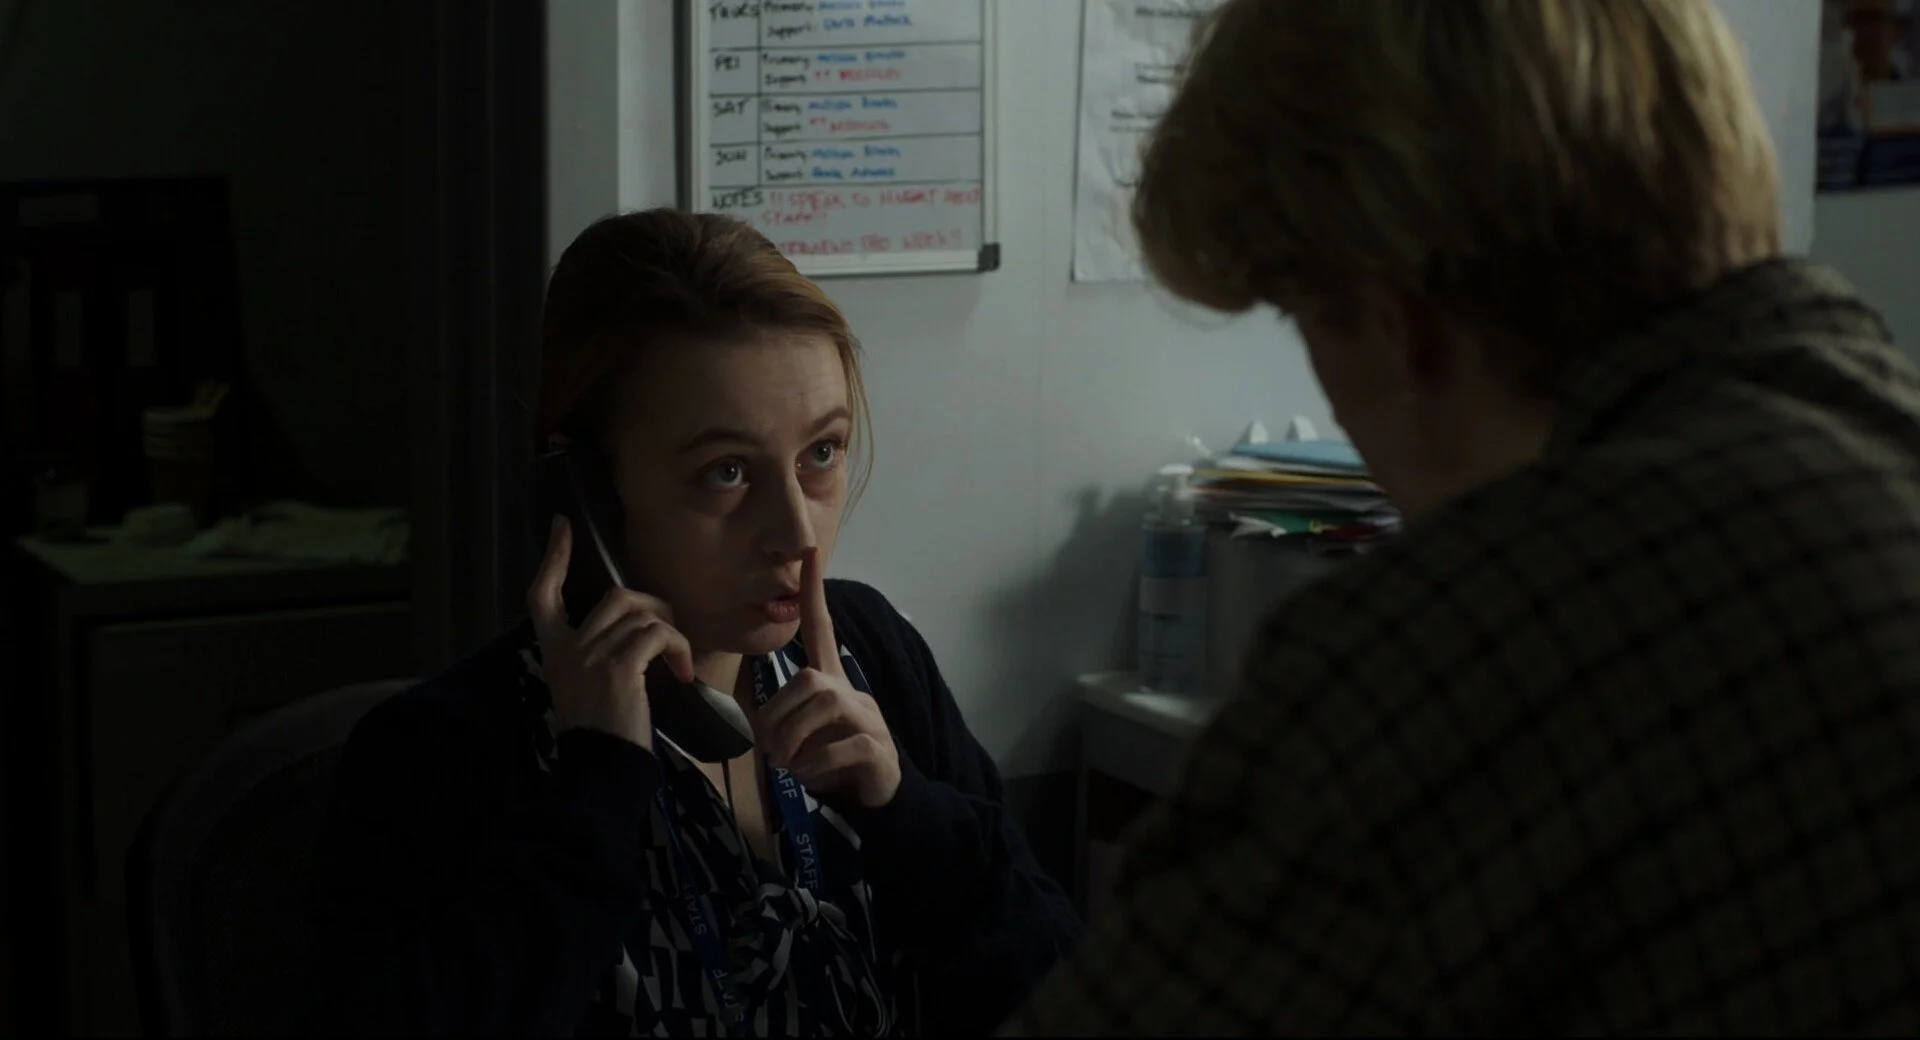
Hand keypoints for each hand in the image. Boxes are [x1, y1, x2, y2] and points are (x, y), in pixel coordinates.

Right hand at [527, 516, 695, 749]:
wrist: (600, 767)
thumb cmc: (601, 733)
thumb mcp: (585, 687)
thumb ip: (597, 653)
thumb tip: (634, 630)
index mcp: (553, 649)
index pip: (542, 592)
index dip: (553, 557)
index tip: (562, 526)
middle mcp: (569, 646)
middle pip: (615, 596)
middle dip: (653, 607)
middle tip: (669, 636)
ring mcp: (592, 654)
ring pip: (642, 614)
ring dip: (671, 633)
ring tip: (678, 661)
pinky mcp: (620, 666)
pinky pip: (658, 634)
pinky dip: (678, 648)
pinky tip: (683, 672)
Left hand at [752, 548, 901, 807]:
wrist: (880, 799)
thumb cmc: (835, 761)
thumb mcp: (804, 737)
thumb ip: (785, 721)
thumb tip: (761, 730)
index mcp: (832, 683)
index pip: (823, 628)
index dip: (814, 592)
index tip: (810, 551)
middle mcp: (852, 692)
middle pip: (809, 678)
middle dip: (779, 714)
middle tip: (769, 750)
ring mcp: (869, 719)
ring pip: (826, 702)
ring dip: (794, 736)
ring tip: (786, 763)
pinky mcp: (879, 749)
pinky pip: (844, 743)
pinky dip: (817, 761)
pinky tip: (808, 775)